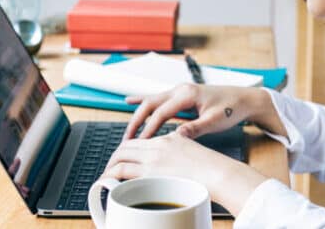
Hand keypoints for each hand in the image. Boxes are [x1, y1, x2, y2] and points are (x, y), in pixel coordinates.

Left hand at [103, 131, 266, 215]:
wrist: (219, 173)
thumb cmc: (212, 168)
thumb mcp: (194, 150)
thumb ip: (179, 149)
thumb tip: (174, 158)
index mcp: (170, 139)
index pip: (140, 140)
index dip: (126, 149)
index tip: (123, 158)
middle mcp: (159, 146)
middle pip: (126, 147)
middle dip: (114, 158)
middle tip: (110, 169)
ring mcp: (154, 159)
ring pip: (121, 159)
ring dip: (110, 168)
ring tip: (105, 178)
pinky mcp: (152, 173)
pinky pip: (124, 172)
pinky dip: (113, 177)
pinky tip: (111, 184)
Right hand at [123, 83, 265, 139]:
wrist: (244, 99)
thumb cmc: (231, 108)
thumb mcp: (215, 121)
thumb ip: (196, 128)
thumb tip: (177, 136)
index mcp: (188, 94)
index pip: (161, 112)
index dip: (149, 128)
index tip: (141, 143)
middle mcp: (181, 89)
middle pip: (150, 103)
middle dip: (137, 121)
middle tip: (127, 139)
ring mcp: (180, 90)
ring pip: (152, 101)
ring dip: (139, 115)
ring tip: (128, 132)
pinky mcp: (181, 95)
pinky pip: (158, 98)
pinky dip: (143, 101)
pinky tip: (129, 101)